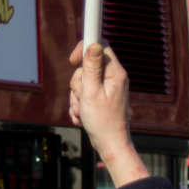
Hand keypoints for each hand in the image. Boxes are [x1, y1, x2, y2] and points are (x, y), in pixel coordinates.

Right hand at [66, 40, 150, 185]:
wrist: (110, 144)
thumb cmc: (102, 121)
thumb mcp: (92, 92)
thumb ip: (91, 67)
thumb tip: (94, 43)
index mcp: (115, 73)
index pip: (100, 47)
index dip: (84, 49)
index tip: (72, 60)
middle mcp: (114, 78)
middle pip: (87, 67)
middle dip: (77, 82)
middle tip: (82, 97)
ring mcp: (108, 88)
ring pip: (82, 82)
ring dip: (77, 96)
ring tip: (83, 110)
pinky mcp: (102, 97)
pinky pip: (84, 93)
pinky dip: (80, 104)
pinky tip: (82, 116)